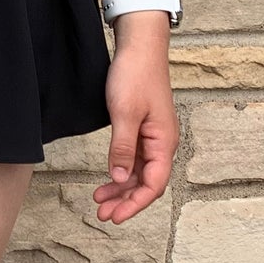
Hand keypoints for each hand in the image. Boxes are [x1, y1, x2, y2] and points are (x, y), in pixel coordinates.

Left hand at [93, 22, 177, 223]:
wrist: (139, 46)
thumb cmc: (135, 75)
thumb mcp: (124, 113)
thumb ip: (122, 148)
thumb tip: (120, 178)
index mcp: (164, 142)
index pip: (154, 185)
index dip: (135, 204)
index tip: (115, 217)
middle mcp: (162, 143)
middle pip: (147, 183)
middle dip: (126, 201)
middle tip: (103, 215)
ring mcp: (153, 136)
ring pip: (140, 172)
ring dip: (121, 188)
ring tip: (99, 200)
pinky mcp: (143, 128)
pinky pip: (135, 158)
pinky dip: (121, 170)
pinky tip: (108, 177)